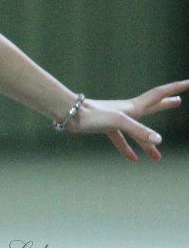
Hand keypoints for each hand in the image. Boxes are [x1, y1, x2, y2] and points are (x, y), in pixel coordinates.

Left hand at [68, 79, 188, 160]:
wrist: (69, 115)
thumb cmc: (92, 115)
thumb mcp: (119, 122)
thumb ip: (139, 132)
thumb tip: (158, 141)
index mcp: (133, 107)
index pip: (158, 95)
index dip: (175, 89)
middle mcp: (126, 111)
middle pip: (151, 107)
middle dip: (165, 105)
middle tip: (179, 101)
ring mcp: (116, 119)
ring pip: (136, 131)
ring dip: (147, 142)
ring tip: (157, 157)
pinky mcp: (105, 127)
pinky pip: (120, 139)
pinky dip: (127, 148)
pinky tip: (132, 159)